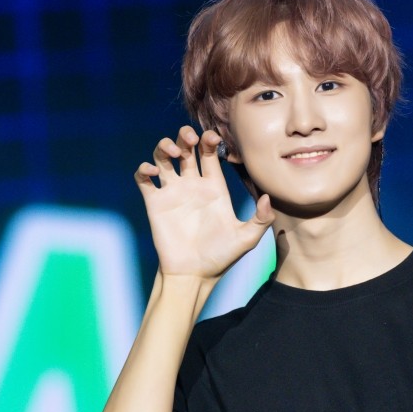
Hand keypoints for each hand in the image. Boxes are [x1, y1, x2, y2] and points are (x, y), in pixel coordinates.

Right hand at [134, 126, 274, 279]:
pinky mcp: (155, 203)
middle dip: (186, 136)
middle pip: (186, 148)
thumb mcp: (247, 239)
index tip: (212, 138)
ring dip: (165, 146)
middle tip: (190, 140)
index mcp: (214, 188)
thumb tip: (269, 197)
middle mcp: (192, 186)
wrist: (194, 275)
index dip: (209, 139)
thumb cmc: (221, 258)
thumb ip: (260, 218)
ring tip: (173, 153)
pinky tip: (152, 172)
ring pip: (163, 157)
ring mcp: (172, 192)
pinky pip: (144, 178)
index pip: (210, 153)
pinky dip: (143, 168)